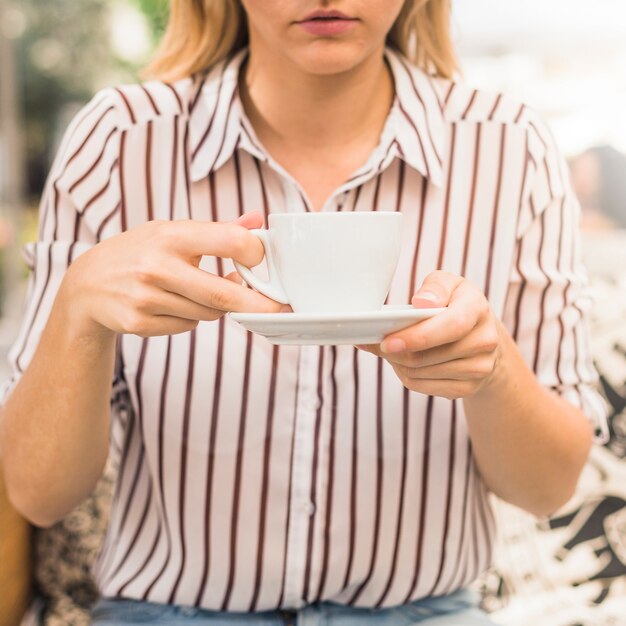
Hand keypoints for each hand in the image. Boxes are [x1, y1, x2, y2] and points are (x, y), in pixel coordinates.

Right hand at [62, 212, 284, 337]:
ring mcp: (146, 298)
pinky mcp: (140, 323)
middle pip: (223, 295)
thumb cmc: (140, 252)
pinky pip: (187, 327)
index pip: (230, 242)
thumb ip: (218, 230)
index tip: (262, 262)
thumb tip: (257, 219)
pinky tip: (171, 304)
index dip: (255, 254)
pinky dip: (191, 319)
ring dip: (215, 307)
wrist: (87, 284)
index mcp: (171, 235)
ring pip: (208, 314)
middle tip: (279, 309)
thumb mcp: (172, 231)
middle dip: (258, 305)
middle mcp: (157, 266)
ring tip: (194, 291)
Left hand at [357, 271, 501, 399]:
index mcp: (478, 308)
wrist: (482, 337)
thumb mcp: (448, 284)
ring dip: (398, 363)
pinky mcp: (469, 388)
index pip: (451, 326)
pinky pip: (424, 387)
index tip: (387, 342)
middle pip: (429, 355)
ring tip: (391, 350)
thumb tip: (421, 302)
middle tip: (377, 344)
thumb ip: (435, 287)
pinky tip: (404, 363)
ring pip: (421, 373)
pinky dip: (407, 376)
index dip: (417, 337)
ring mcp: (479, 368)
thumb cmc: (457, 305)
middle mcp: (485, 340)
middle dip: (396, 352)